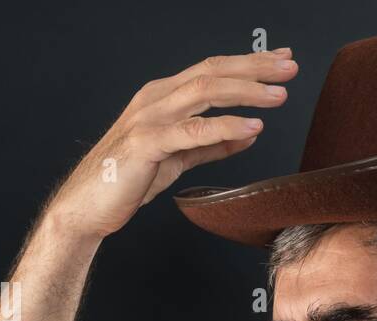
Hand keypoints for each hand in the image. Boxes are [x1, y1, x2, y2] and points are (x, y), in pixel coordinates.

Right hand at [44, 48, 298, 239]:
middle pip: (212, 72)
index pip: (212, 70)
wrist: (87, 207)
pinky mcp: (146, 144)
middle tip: (289, 65)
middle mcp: (156, 100)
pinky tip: (252, 127)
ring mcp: (149, 118)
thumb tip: (249, 132)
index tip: (280, 59)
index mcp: (163, 98)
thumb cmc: (127, 181)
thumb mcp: (178, 158)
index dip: (248, 63)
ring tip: (278, 94)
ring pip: (204, 92)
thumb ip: (212, 145)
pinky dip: (225, 127)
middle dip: (254, 67)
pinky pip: (192, 132)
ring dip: (245, 91)